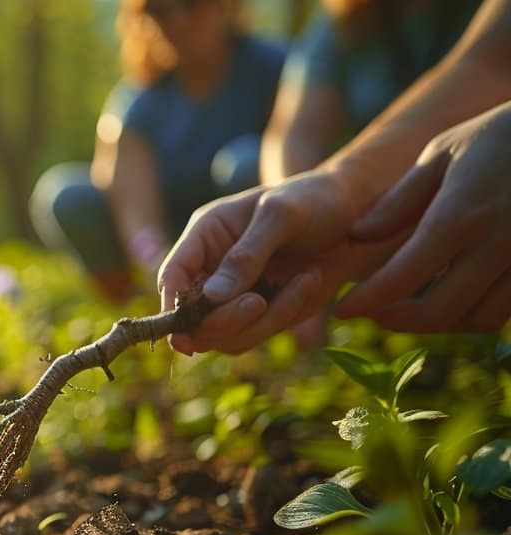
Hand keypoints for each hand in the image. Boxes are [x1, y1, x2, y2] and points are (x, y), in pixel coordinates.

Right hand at [157, 171, 397, 353]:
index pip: (173, 277)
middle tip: (260, 303)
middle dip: (225, 319)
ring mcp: (237, 294)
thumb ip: (245, 256)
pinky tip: (310, 283)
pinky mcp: (264, 312)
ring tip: (304, 281)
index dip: (172, 307)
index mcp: (205, 237)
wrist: (361, 214)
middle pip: (194, 319)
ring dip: (263, 321)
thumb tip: (210, 298)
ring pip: (224, 335)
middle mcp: (213, 270)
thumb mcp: (280, 216)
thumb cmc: (315, 199)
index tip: (184, 333)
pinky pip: (259, 334)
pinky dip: (285, 317)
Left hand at [335, 104, 510, 332]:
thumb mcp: (445, 152)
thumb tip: (355, 236)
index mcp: (461, 214)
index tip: (342, 309)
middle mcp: (498, 244)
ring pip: (480, 320)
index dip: (367, 301)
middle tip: (373, 313)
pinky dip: (474, 314)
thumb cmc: (501, 135)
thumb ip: (400, 200)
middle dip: (397, 321)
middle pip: (440, 311)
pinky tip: (453, 298)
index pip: (402, 276)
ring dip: (439, 322)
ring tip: (410, 307)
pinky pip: (507, 310)